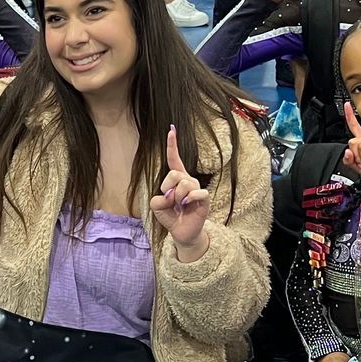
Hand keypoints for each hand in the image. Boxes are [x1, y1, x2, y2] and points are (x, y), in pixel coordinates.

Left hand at [151, 125, 211, 256]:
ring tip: (179, 206)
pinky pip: (196, 193)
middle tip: (170, 200)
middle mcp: (187, 180)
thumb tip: (170, 195)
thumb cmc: (170, 216)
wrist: (181, 232)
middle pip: (174, 173)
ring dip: (176, 197)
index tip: (171, 129)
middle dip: (167, 187)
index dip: (172, 145)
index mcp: (176, 179)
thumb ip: (158, 198)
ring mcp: (196, 189)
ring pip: (184, 184)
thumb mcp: (157, 206)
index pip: (174, 159)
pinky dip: (188, 199)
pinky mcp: (204, 199)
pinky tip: (187, 206)